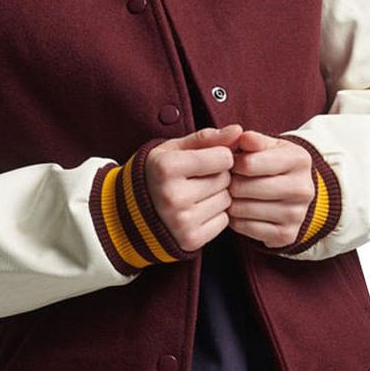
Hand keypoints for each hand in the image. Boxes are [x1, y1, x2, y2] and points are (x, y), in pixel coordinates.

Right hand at [144, 124, 242, 252]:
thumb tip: (239, 130)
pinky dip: (215, 215)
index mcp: (166, 167)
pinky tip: (196, 211)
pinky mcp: (190, 240)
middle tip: (197, 179)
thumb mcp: (174, 149)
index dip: (218, 156)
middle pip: (225, 179)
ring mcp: (181, 221)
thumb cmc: (157, 174)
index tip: (205, 159)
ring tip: (196, 195)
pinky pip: (224, 221)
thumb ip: (207, 137)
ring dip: (218, 196)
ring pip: (227, 201)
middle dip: (218, 176)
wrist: (130, 213)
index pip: (223, 157)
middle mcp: (173, 196)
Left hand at [226, 130, 314, 248]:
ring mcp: (296, 215)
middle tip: (230, 181)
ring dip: (230, 202)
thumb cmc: (274, 164)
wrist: (296, 193)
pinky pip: (244, 228)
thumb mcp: (269, 146)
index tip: (232, 164)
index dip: (232, 163)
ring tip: (234, 195)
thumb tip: (240, 136)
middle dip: (229, 183)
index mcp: (299, 159)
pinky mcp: (286, 235)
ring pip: (241, 209)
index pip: (248, 163)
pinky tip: (241, 211)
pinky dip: (236, 220)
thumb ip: (252, 139)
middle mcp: (302, 189)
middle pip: (243, 187)